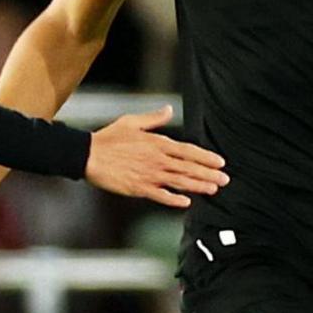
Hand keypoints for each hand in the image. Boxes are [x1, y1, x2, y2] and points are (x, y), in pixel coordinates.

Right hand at [84, 105, 228, 208]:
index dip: (206, 157)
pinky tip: (186, 203)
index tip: (220, 162)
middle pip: (188, 168)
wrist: (87, 155)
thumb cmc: (108, 138)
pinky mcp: (139, 188)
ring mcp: (149, 175)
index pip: (188, 151)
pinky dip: (174, 200)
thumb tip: (169, 109)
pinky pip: (161, 195)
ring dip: (198, 186)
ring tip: (213, 189)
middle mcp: (157, 160)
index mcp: (157, 144)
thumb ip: (154, 118)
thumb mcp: (132, 122)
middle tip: (225, 180)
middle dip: (209, 174)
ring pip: (179, 182)